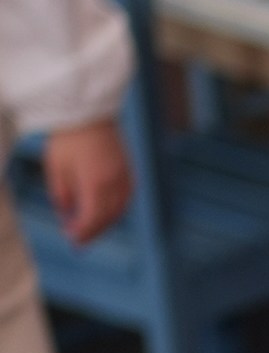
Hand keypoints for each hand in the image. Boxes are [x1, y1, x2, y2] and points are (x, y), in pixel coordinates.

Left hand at [42, 119, 132, 246]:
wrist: (88, 112)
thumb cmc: (68, 139)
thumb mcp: (56, 168)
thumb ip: (61, 195)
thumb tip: (67, 215)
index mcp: (94, 183)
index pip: (92, 219)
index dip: (82, 233)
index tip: (72, 239)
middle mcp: (113, 182)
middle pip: (107, 218)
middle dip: (94, 232)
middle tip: (80, 240)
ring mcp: (124, 175)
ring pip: (120, 209)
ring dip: (106, 222)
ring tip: (92, 227)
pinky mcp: (129, 169)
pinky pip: (127, 197)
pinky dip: (117, 208)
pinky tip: (106, 210)